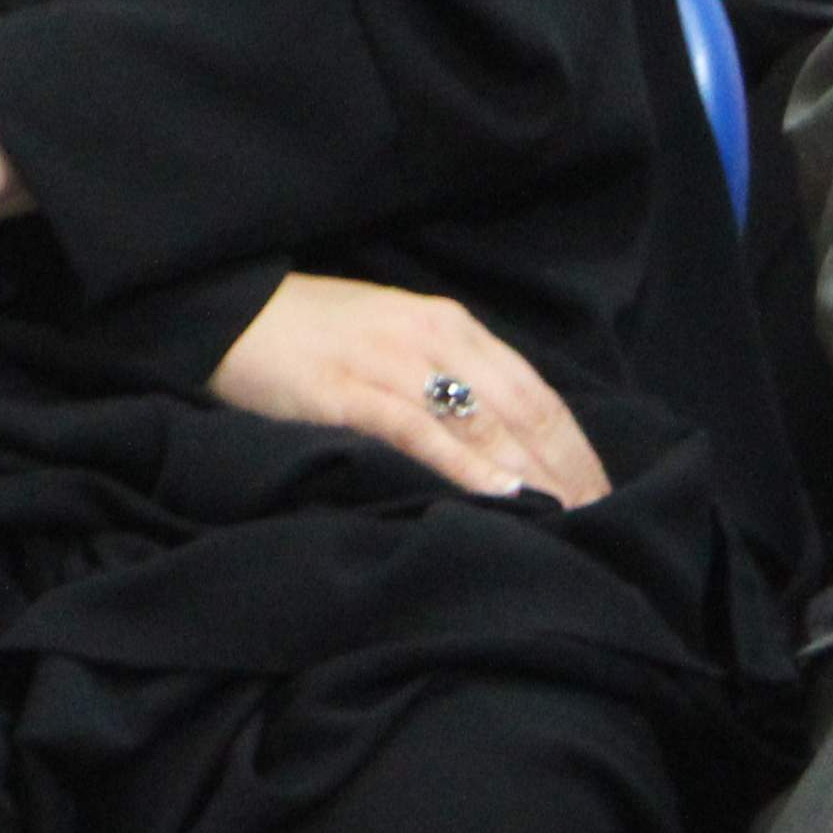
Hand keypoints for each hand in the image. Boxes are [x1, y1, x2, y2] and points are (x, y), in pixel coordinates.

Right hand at [211, 273, 612, 504]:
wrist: (227, 311)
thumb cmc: (316, 335)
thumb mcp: (397, 342)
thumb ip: (449, 379)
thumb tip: (506, 440)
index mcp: (453, 326)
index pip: (536, 392)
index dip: (576, 445)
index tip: (604, 491)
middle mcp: (435, 338)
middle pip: (523, 410)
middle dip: (567, 468)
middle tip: (602, 520)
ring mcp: (392, 363)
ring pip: (483, 422)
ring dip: (532, 475)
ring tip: (567, 520)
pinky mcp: (346, 392)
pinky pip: (418, 431)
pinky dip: (464, 463)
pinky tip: (499, 494)